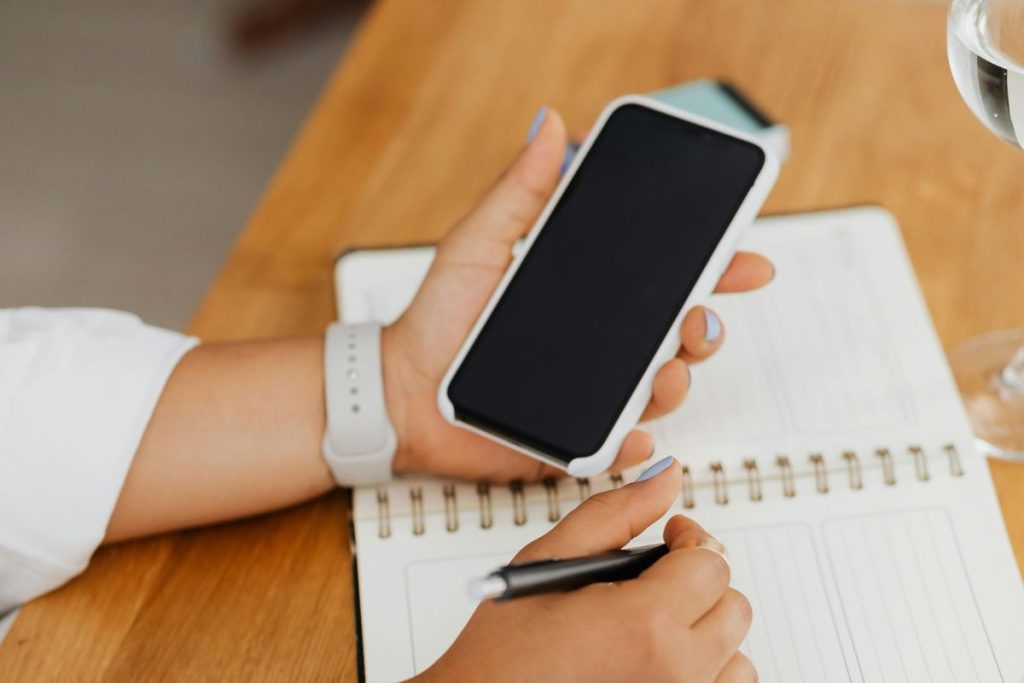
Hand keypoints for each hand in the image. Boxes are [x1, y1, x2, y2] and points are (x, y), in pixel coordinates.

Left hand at [382, 108, 773, 481]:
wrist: (401, 389)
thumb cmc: (438, 317)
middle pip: (680, 336)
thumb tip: (551, 125)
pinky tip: (634, 435)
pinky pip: (617, 447)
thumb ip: (521, 189)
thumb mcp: (480, 242)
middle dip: (707, 326)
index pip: (667, 279)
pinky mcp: (573, 439)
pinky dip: (633, 446)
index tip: (744, 257)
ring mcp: (593, 394)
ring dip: (679, 380)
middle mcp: (602, 344)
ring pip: (661, 390)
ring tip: (665, 370)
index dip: (714, 268)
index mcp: (591, 295)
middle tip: (700, 315)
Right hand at [416, 459, 755, 681]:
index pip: (711, 563)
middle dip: (697, 582)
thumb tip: (665, 478)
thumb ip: (616, 513)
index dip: (689, 540)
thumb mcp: (551, 562)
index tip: (669, 539)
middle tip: (654, 582)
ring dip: (706, 633)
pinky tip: (660, 661)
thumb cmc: (506, 653)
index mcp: (645, 625)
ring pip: (738, 656)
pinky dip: (704, 673)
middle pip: (733, 606)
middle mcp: (675, 674)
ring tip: (654, 629)